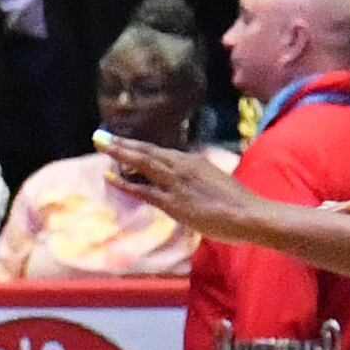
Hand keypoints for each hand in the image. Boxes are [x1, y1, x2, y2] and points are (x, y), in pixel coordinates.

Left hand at [96, 131, 272, 239]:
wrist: (249, 213)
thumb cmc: (237, 202)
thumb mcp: (214, 181)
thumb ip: (198, 179)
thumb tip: (188, 182)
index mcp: (192, 161)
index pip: (159, 152)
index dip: (138, 146)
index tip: (121, 141)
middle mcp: (182, 166)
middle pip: (146, 151)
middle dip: (122, 143)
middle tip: (100, 135)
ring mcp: (176, 183)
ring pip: (142, 163)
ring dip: (119, 153)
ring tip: (100, 144)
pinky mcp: (174, 201)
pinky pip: (144, 191)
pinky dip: (125, 183)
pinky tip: (109, 177)